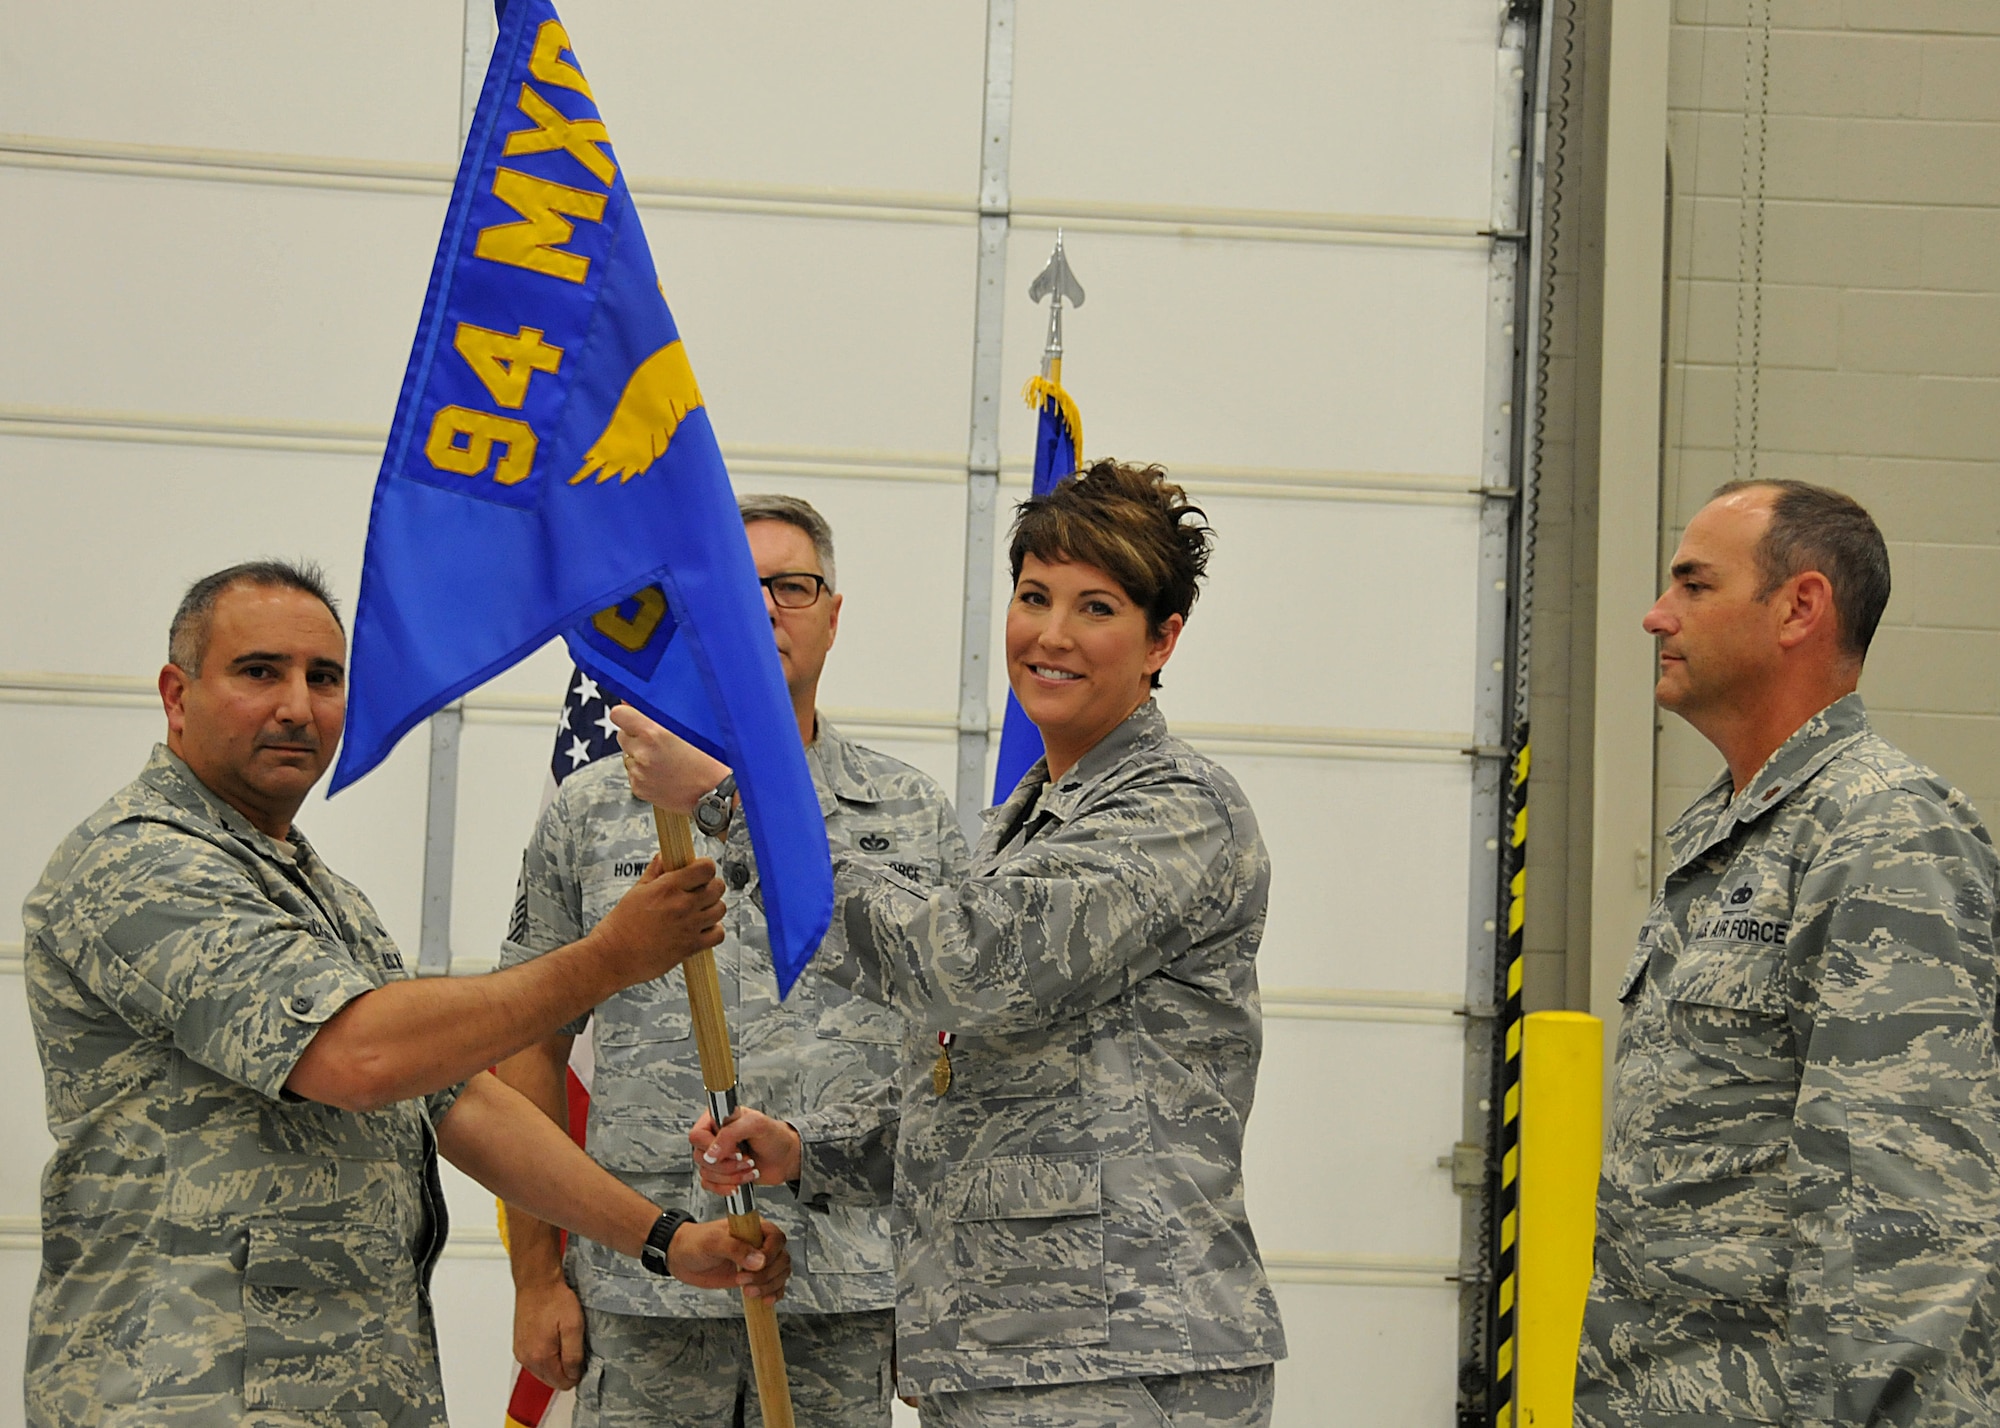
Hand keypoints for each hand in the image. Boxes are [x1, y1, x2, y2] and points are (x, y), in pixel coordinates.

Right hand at [512, 1274, 585, 1391]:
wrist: (537, 1281)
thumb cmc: (555, 1299)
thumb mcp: (574, 1326)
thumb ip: (573, 1355)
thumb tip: (573, 1375)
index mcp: (540, 1357)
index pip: (562, 1383)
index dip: (577, 1372)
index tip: (582, 1356)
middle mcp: (527, 1359)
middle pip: (552, 1380)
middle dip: (566, 1369)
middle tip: (574, 1346)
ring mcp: (521, 1352)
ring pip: (544, 1371)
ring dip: (556, 1362)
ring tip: (564, 1339)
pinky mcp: (519, 1345)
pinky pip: (536, 1361)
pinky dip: (546, 1355)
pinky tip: (553, 1338)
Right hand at [588, 856, 724, 985]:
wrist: (613, 956)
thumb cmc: (620, 925)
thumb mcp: (636, 892)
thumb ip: (655, 872)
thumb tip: (664, 857)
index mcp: (668, 887)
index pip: (706, 868)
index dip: (705, 868)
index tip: (699, 872)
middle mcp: (682, 905)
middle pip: (718, 887)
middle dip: (711, 886)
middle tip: (700, 891)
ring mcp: (689, 926)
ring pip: (720, 909)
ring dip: (713, 908)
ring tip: (700, 911)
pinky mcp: (691, 946)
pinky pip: (718, 934)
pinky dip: (714, 930)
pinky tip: (702, 929)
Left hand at [611, 705, 730, 813]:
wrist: (717, 791)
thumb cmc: (709, 758)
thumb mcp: (688, 727)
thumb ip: (658, 713)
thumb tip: (634, 702)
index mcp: (653, 733)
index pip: (618, 714)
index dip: (626, 714)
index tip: (634, 716)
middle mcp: (643, 753)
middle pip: (622, 735)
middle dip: (635, 735)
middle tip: (657, 740)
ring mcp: (639, 773)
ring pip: (628, 756)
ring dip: (640, 755)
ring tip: (664, 759)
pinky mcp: (639, 788)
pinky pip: (634, 774)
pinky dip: (644, 772)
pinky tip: (664, 772)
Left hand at [669, 1219, 789, 1302]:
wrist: (682, 1258)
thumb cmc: (694, 1243)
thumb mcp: (712, 1242)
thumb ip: (735, 1249)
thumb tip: (759, 1260)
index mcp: (753, 1228)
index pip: (776, 1238)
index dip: (771, 1254)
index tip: (756, 1265)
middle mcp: (759, 1243)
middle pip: (781, 1259)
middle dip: (766, 1275)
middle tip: (744, 1281)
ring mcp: (758, 1262)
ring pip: (780, 1274)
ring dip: (769, 1286)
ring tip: (748, 1292)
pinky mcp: (754, 1277)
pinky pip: (774, 1286)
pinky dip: (774, 1293)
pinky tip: (765, 1300)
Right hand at [690, 1107, 802, 1191]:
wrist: (786, 1157)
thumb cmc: (775, 1136)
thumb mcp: (756, 1125)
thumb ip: (731, 1134)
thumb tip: (710, 1153)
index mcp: (717, 1119)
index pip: (697, 1135)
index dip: (713, 1147)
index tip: (736, 1151)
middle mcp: (713, 1136)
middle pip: (700, 1157)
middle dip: (727, 1164)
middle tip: (746, 1159)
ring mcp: (716, 1156)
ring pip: (706, 1173)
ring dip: (731, 1176)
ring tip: (749, 1168)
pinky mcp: (719, 1173)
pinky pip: (709, 1185)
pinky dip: (726, 1186)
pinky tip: (741, 1181)